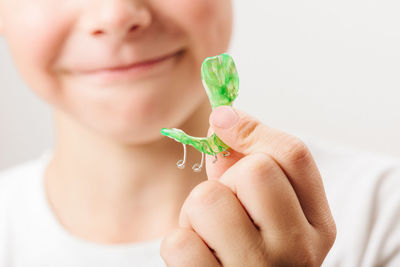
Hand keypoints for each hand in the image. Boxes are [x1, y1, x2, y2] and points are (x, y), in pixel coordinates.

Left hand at [161, 106, 335, 265]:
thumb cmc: (254, 253)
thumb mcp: (268, 214)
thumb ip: (249, 167)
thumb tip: (223, 119)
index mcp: (317, 225)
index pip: (293, 155)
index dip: (252, 129)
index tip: (223, 120)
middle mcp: (297, 250)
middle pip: (255, 170)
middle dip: (227, 180)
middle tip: (227, 207)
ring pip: (208, 199)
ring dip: (195, 213)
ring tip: (210, 235)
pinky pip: (180, 242)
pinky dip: (181, 242)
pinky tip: (200, 257)